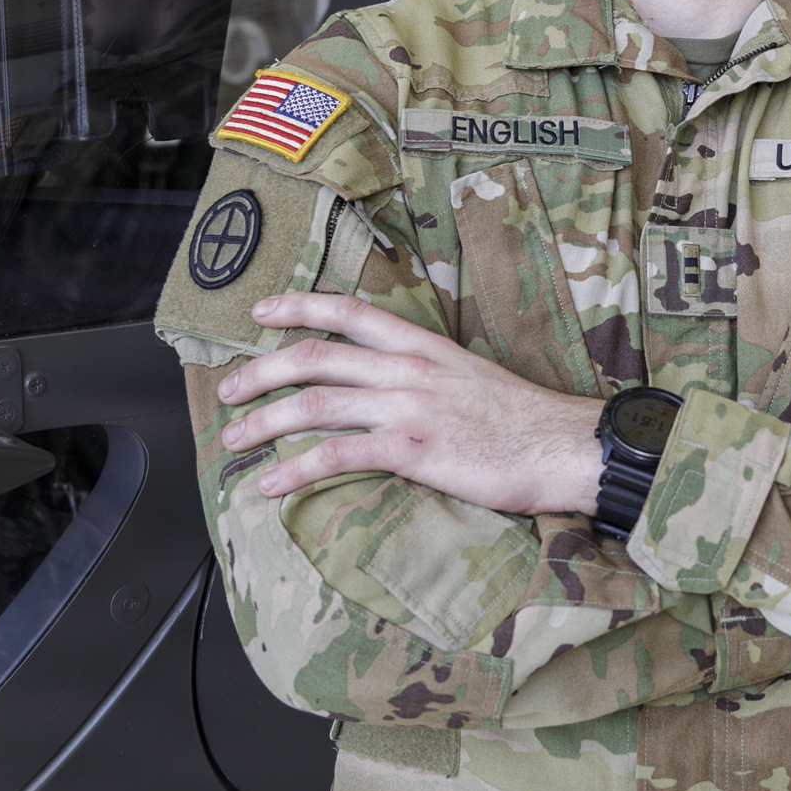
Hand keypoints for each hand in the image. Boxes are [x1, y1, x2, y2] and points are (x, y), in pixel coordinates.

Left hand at [218, 293, 603, 516]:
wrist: (562, 447)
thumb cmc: (523, 422)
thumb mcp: (471, 378)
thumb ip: (426, 377)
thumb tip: (390, 388)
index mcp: (423, 346)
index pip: (349, 312)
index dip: (298, 305)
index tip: (260, 310)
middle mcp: (408, 370)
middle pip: (314, 358)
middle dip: (260, 372)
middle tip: (228, 392)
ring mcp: (408, 408)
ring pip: (314, 404)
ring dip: (264, 422)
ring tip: (233, 440)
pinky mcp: (412, 450)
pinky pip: (337, 456)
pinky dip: (295, 471)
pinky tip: (270, 485)